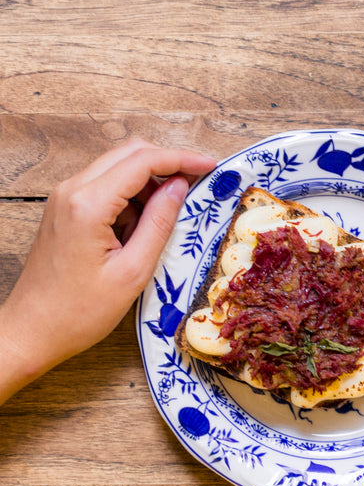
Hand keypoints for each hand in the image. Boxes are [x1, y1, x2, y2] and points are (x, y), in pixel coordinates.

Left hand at [0, 139, 215, 400]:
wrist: (30, 332)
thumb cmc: (79, 312)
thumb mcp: (133, 271)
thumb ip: (160, 222)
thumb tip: (181, 186)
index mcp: (88, 204)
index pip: (143, 161)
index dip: (182, 159)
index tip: (212, 167)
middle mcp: (71, 191)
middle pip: (130, 153)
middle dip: (169, 162)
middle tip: (199, 183)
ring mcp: (64, 198)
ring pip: (118, 166)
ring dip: (150, 180)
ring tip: (173, 212)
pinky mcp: (64, 209)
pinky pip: (105, 185)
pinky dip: (132, 194)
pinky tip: (145, 222)